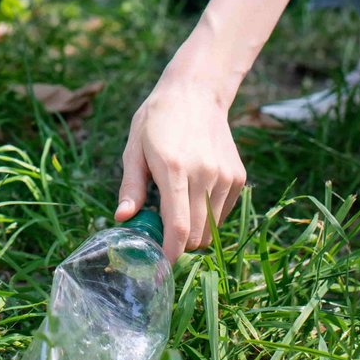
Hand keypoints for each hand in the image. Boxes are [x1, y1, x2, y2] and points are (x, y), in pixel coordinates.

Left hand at [116, 70, 245, 261]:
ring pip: (212, 228)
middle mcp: (205, 175)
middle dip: (177, 244)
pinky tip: (194, 192)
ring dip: (193, 230)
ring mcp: (225, 176)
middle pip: (196, 235)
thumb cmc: (157, 119)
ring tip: (176, 205)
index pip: (178, 226)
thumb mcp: (134, 149)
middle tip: (159, 231)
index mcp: (174, 169)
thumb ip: (131, 187)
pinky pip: (222, 213)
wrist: (196, 92)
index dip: (169, 254)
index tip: (158, 268)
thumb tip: (122, 219)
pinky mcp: (238, 177)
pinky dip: (208, 215)